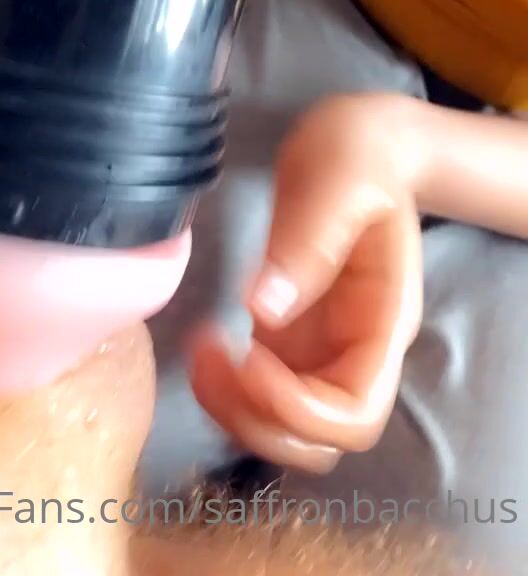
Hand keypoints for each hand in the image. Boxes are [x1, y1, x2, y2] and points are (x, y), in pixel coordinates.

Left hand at [190, 93, 423, 470]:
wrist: (357, 143)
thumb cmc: (358, 154)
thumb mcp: (342, 180)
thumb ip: (310, 240)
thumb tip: (264, 310)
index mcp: (384, 321)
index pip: (356, 412)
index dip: (297, 407)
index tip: (248, 353)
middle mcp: (355, 350)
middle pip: (319, 440)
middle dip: (257, 418)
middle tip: (210, 358)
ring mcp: (321, 349)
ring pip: (283, 427)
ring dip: (234, 411)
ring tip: (199, 351)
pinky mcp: (289, 337)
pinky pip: (258, 393)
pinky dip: (225, 389)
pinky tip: (202, 342)